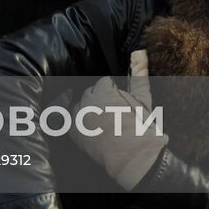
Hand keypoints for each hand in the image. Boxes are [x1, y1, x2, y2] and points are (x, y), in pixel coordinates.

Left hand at [71, 72, 167, 190]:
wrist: (134, 157)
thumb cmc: (141, 128)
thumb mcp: (142, 100)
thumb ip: (138, 74)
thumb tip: (139, 51)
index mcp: (104, 90)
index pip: (104, 83)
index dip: (112, 93)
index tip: (119, 105)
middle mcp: (87, 100)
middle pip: (91, 93)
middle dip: (100, 100)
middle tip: (112, 115)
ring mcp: (78, 115)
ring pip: (80, 104)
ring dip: (87, 109)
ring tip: (102, 122)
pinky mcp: (73, 130)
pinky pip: (66, 118)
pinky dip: (70, 117)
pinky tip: (80, 121)